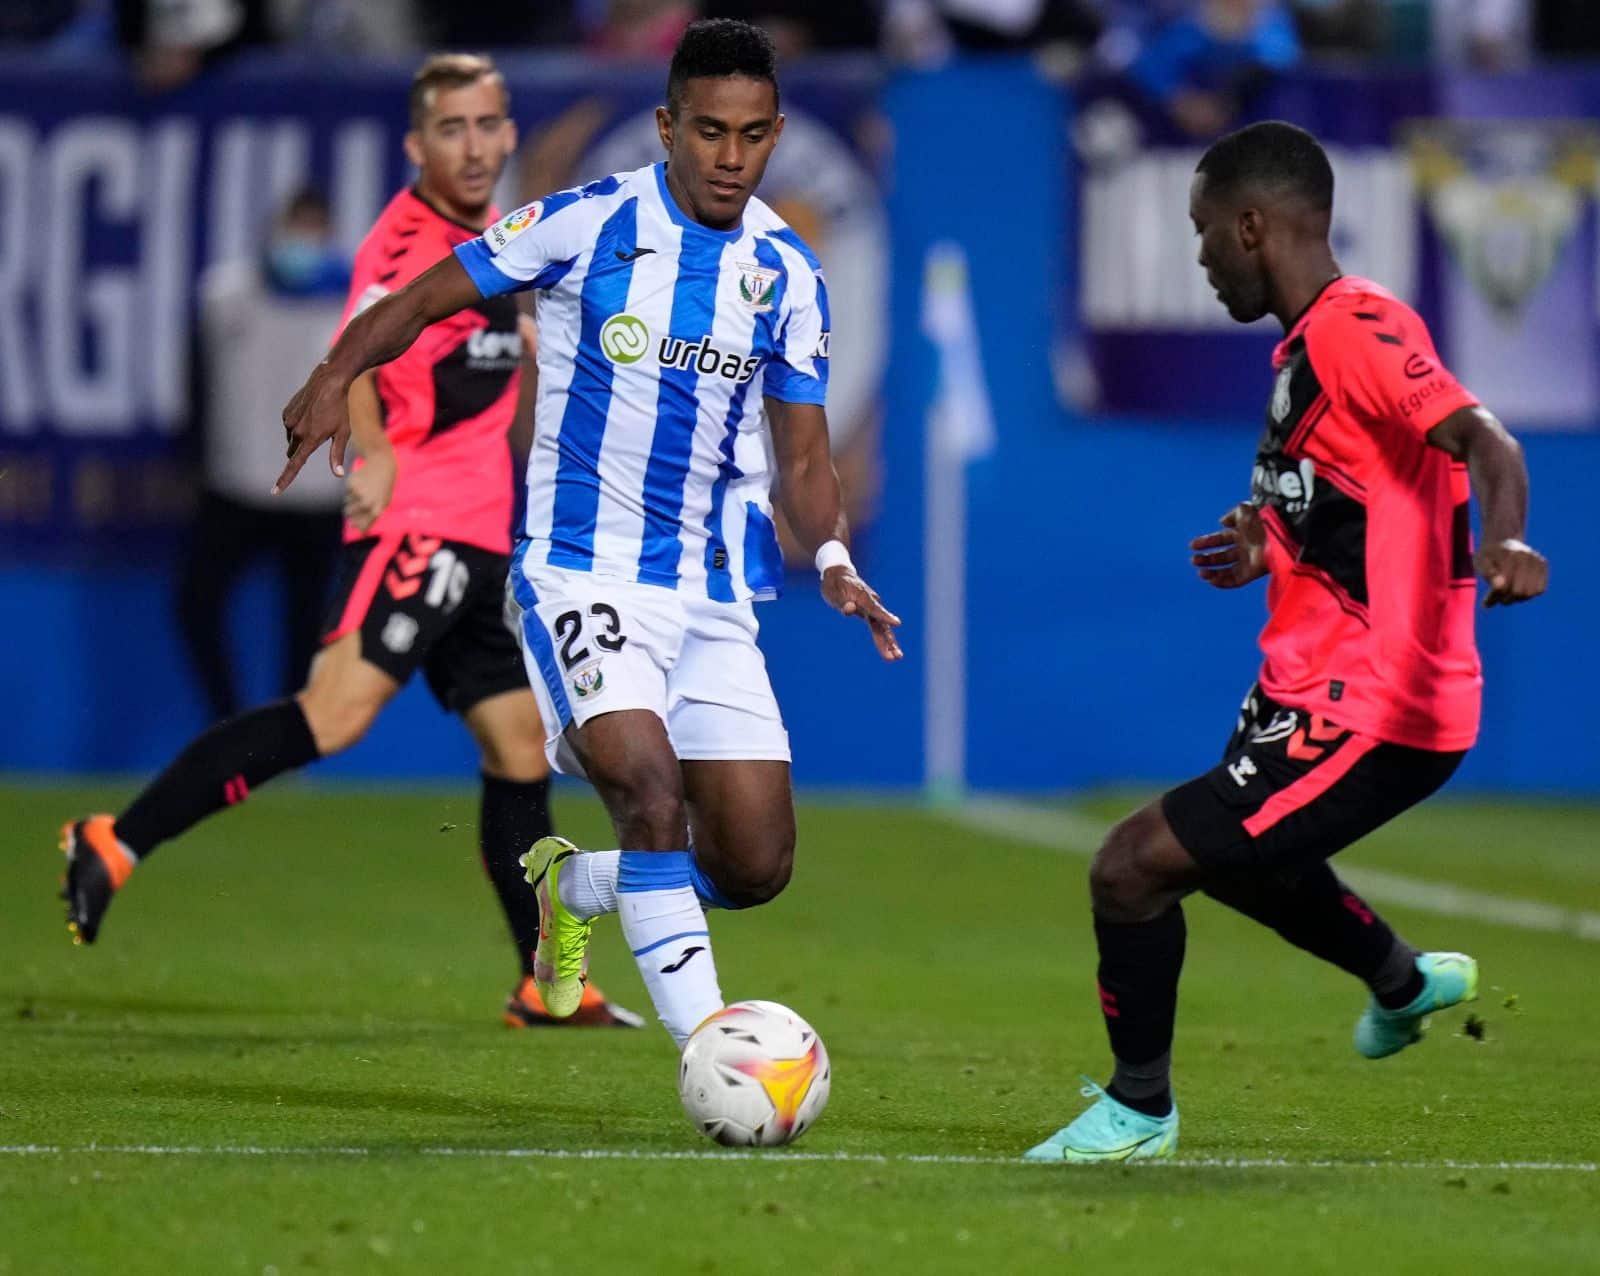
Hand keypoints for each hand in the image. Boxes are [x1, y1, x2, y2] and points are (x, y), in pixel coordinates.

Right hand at [275, 361, 351, 493]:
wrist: (328, 382)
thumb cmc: (339, 409)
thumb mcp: (343, 433)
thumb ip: (337, 455)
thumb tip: (338, 475)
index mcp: (310, 439)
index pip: (295, 465)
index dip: (285, 479)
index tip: (275, 491)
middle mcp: (296, 432)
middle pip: (294, 453)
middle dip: (302, 452)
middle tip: (319, 437)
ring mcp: (289, 421)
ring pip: (292, 440)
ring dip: (301, 438)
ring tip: (317, 421)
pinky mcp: (286, 413)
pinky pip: (290, 427)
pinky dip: (298, 426)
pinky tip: (309, 414)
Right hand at [343, 448, 395, 533]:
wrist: (382, 467)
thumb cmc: (383, 489)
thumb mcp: (381, 504)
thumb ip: (369, 517)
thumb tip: (354, 529)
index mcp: (377, 510)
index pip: (362, 525)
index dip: (357, 526)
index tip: (354, 525)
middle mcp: (367, 503)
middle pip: (349, 513)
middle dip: (350, 510)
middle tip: (359, 501)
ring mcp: (359, 494)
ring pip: (347, 502)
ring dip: (352, 498)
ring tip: (363, 490)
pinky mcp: (351, 484)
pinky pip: (346, 492)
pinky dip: (351, 489)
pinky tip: (361, 482)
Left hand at [821, 566, 902, 661]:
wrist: (839, 574)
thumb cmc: (835, 584)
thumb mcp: (834, 592)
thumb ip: (842, 601)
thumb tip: (850, 609)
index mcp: (863, 596)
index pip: (874, 608)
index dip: (885, 616)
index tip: (897, 623)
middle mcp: (871, 602)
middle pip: (881, 623)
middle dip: (888, 640)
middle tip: (896, 656)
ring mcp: (872, 608)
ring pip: (882, 627)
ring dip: (888, 643)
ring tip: (897, 658)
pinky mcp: (870, 613)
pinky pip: (878, 627)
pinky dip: (882, 639)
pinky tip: (890, 651)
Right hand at [1191, 503, 1267, 588]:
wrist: (1278, 532)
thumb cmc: (1261, 520)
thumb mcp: (1244, 510)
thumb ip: (1232, 515)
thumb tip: (1222, 522)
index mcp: (1242, 533)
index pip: (1221, 539)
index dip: (1206, 542)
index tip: (1192, 545)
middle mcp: (1245, 548)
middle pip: (1222, 557)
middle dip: (1207, 559)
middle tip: (1194, 560)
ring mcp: (1249, 561)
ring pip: (1227, 570)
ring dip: (1212, 572)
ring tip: (1201, 572)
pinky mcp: (1253, 573)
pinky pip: (1235, 581)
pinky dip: (1223, 582)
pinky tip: (1211, 580)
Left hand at [1476, 538, 1546, 607]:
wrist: (1501, 540)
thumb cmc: (1488, 556)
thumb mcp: (1481, 563)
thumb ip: (1488, 573)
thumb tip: (1500, 586)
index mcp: (1510, 555)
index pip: (1504, 587)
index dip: (1494, 597)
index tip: (1485, 602)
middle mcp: (1527, 556)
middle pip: (1519, 592)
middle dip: (1506, 599)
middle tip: (1496, 598)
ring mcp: (1538, 560)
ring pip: (1531, 593)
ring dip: (1517, 599)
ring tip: (1506, 594)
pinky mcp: (1544, 566)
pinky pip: (1540, 590)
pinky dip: (1528, 595)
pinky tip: (1517, 589)